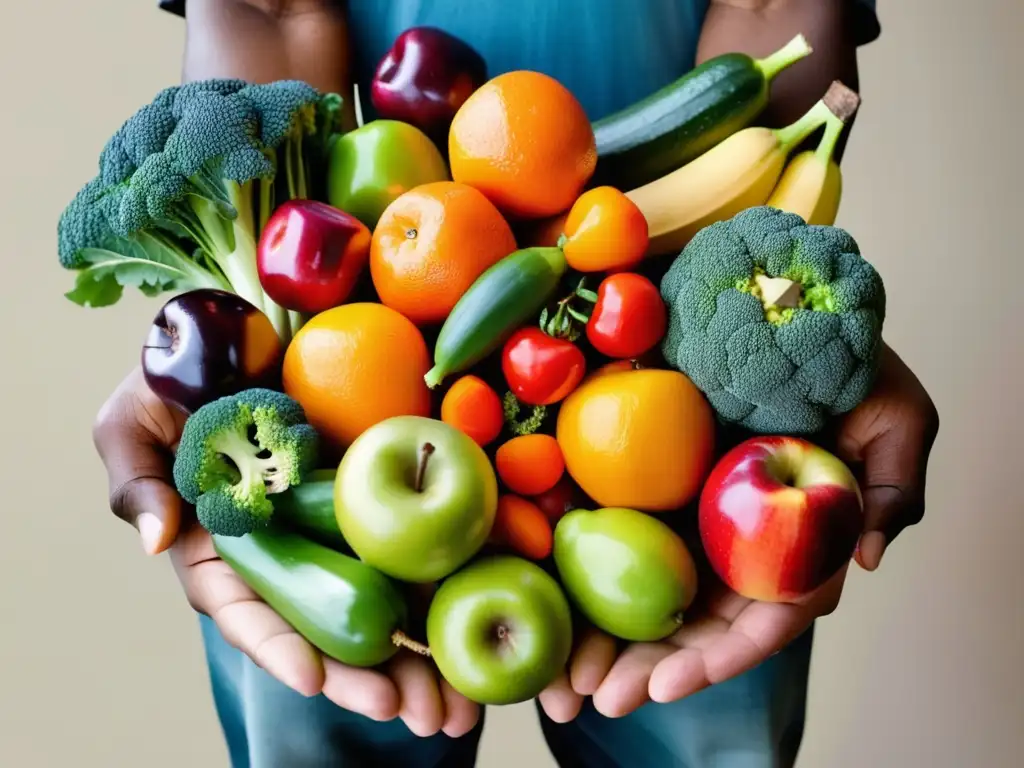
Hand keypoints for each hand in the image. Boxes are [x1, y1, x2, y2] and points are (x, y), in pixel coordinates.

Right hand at [92, 367, 479, 737]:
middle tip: (409, 713)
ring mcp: (333, 527)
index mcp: (221, 551)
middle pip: (324, 626)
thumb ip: (137, 482)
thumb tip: (157, 538)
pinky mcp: (378, 498)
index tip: (313, 678)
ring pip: (378, 602)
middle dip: (364, 676)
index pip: (246, 610)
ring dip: (416, 657)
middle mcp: (283, 552)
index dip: (277, 646)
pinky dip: (442, 587)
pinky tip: (476, 620)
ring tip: (454, 705)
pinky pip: (412, 545)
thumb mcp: (132, 424)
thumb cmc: (173, 383)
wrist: (240, 334)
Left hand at [538, 342, 938, 715]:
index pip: (763, 618)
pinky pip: (613, 528)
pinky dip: (581, 566)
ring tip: (564, 677)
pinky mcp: (650, 477)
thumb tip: (873, 558)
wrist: (778, 298)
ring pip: (650, 590)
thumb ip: (895, 486)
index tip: (669, 683)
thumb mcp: (897, 415)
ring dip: (609, 636)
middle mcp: (740, 539)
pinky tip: (546, 594)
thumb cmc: (847, 358)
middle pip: (696, 621)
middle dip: (651, 666)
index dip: (719, 656)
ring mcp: (692, 512)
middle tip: (599, 698)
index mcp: (798, 542)